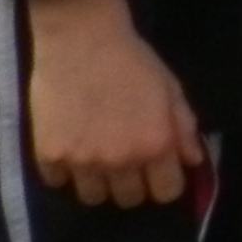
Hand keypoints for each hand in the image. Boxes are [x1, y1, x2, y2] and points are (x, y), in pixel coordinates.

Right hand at [24, 0, 204, 208]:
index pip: (166, 193)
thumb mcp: (171, 89)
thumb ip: (183, 128)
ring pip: (93, 198)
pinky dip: (64, 171)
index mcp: (155, 145)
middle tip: (124, 161)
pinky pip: (58, 183)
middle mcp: (120, 161)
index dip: (164, 183)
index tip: (156, 171)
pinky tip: (69, 147)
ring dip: (97, 182)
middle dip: (131, 184)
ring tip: (95, 157)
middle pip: (129, 200)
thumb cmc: (132, 60)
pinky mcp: (48, 156)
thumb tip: (192, 161)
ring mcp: (81, 162)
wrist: (80, 41)